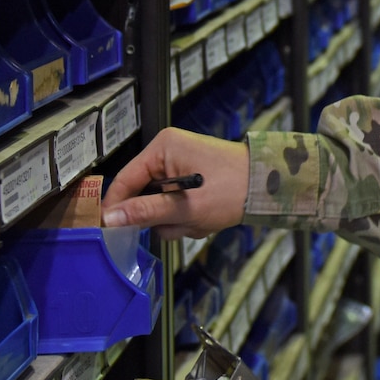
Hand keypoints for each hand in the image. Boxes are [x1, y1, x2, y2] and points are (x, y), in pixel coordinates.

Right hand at [101, 127, 250, 236]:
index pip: (125, 180)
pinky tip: (206, 218)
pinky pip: (177, 204)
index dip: (116, 207)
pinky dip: (188, 217)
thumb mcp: (184, 206)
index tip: (108, 231)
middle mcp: (168, 152)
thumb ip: (145, 212)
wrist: (271, 188)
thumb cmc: (230, 190)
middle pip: (143, 194)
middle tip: (183, 223)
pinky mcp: (192, 178)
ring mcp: (181, 165)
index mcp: (162, 148)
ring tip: (200, 220)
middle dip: (162, 216)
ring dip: (178, 220)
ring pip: (161, 204)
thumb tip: (110, 219)